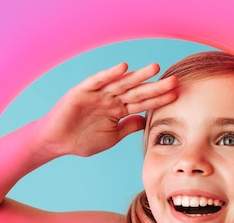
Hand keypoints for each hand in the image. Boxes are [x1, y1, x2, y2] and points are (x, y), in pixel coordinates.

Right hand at [35, 62, 176, 157]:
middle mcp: (111, 99)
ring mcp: (98, 94)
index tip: (177, 95)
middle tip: (174, 80)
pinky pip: (98, 81)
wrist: (57, 142)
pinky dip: (109, 74)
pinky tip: (123, 68)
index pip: (143, 103)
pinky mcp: (82, 91)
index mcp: (119, 110)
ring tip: (155, 69)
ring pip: (121, 83)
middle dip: (155, 86)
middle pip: (137, 91)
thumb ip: (128, 127)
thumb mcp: (111, 137)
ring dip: (138, 76)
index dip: (159, 99)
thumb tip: (146, 121)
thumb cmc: (82, 140)